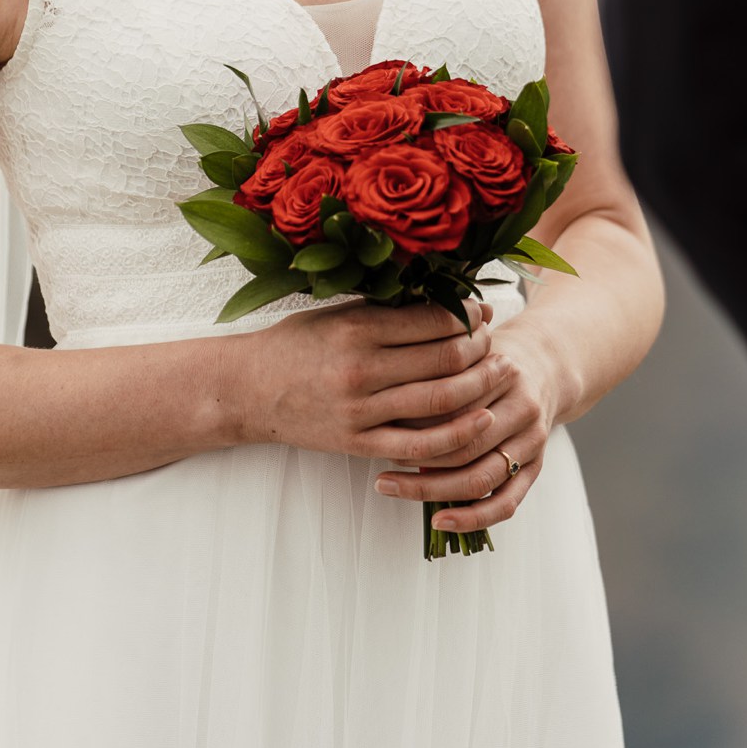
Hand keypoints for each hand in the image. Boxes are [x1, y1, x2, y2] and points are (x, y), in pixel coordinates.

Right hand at [237, 294, 503, 465]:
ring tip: (499, 372)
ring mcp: (361, 412)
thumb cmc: (296, 343)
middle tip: (494, 340)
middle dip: (481, 348)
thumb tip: (450, 300)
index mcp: (357, 328)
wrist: (247, 390)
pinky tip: (481, 420)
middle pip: (445, 359)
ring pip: (441, 401)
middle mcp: (361, 370)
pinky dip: (457, 434)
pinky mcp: (359, 445)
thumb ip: (388, 309)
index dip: (469, 315)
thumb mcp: (337, 313)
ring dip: (480, 385)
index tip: (482, 311)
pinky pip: (420, 446)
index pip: (434, 320)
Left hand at [372, 315, 557, 535]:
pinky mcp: (535, 468)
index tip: (378, 427)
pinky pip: (505, 503)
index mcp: (503, 373)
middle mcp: (523, 408)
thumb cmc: (485, 360)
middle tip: (378, 465)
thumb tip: (384, 411)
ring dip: (433, 490)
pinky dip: (472, 518)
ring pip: (482, 478)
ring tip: (392, 488)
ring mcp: (532, 441)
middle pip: (466, 444)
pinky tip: (440, 521)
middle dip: (417, 458)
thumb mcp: (464, 353)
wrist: (543, 365)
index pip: (453, 404)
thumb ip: (435, 373)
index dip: (415, 419)